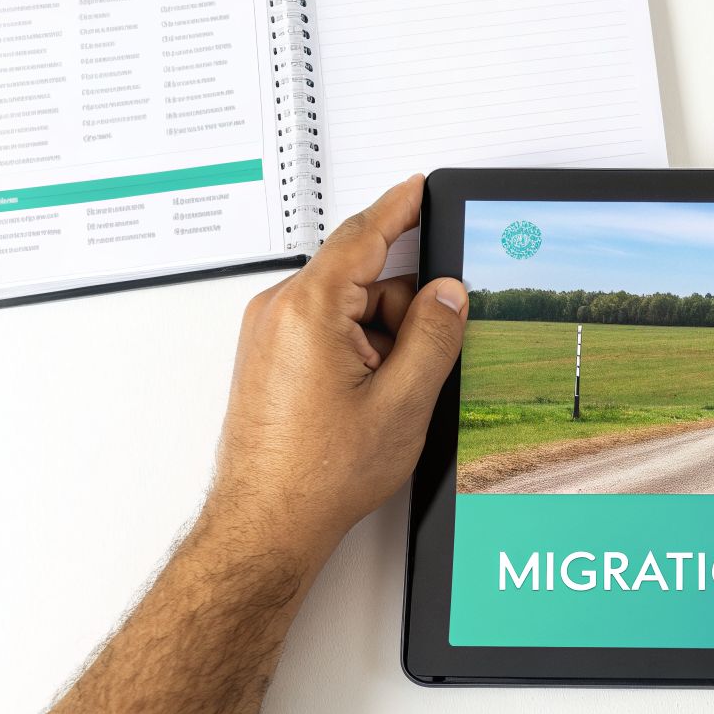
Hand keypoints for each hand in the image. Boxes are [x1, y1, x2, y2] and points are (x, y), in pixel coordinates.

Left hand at [208, 174, 467, 555]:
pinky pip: (325, 331)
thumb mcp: (403, 401)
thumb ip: (433, 336)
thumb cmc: (318, 474)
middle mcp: (279, 312)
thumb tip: (447, 294)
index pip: (364, 235)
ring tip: (383, 399)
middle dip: (402, 311)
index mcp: (309, 309)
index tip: (421, 189)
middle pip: (363, 278)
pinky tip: (364, 399)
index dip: (401, 209)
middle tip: (417, 365)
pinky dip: (355, 352)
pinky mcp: (269, 358)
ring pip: (347, 308)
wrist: (266, 523)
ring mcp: (269, 335)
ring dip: (379, 339)